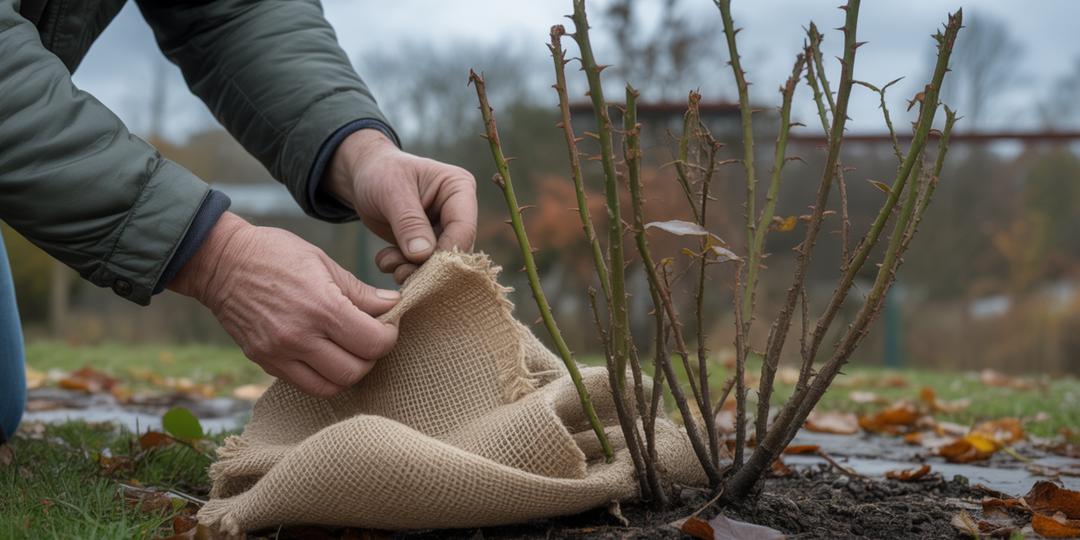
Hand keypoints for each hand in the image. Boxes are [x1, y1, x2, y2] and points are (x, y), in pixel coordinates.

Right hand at [167, 212, 399, 396]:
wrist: (220, 262)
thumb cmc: (275, 254)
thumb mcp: (323, 262)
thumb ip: (360, 291)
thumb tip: (393, 305)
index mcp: (321, 307)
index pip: (373, 343)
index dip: (389, 336)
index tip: (387, 325)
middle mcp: (300, 336)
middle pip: (355, 371)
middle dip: (372, 357)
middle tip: (370, 338)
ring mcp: (279, 353)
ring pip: (331, 387)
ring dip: (348, 372)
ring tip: (349, 350)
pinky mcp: (264, 362)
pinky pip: (304, 385)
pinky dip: (322, 376)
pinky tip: (325, 355)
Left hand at [321, 129, 476, 283]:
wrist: (364, 176)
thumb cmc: (380, 173)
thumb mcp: (391, 192)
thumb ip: (408, 223)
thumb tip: (422, 255)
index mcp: (459, 188)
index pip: (464, 228)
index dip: (447, 251)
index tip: (421, 264)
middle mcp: (458, 211)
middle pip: (455, 250)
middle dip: (427, 265)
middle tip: (400, 272)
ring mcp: (445, 230)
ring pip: (439, 264)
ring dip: (412, 269)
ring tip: (388, 262)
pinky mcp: (430, 245)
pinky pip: (422, 266)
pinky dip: (403, 268)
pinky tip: (385, 259)